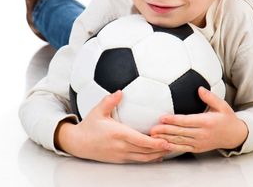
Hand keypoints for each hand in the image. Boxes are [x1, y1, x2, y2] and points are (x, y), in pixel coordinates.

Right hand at [55, 90, 169, 162]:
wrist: (78, 143)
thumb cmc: (89, 126)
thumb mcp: (98, 111)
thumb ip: (109, 101)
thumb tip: (120, 91)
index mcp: (118, 134)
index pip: (141, 141)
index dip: (155, 142)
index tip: (166, 141)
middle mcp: (121, 147)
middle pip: (145, 151)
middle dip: (161, 149)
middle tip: (174, 144)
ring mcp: (120, 155)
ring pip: (143, 158)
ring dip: (156, 155)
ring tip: (168, 149)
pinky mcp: (119, 159)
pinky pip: (137, 160)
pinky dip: (148, 158)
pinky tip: (155, 155)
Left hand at [150, 86, 247, 152]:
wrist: (235, 136)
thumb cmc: (227, 118)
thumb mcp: (222, 105)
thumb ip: (210, 97)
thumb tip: (199, 88)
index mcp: (207, 122)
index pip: (187, 121)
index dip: (174, 120)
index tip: (162, 117)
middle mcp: (203, 134)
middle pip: (180, 132)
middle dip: (165, 131)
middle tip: (153, 129)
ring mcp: (200, 143)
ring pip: (180, 141)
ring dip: (166, 139)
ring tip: (154, 137)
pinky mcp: (198, 148)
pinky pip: (183, 148)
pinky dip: (173, 147)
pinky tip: (164, 145)